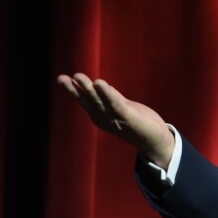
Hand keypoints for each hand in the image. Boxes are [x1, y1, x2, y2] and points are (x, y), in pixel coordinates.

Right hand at [56, 73, 174, 168]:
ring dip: (88, 89)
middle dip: (75, 90)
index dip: (74, 90)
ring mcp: (116, 119)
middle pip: (89, 101)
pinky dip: (107, 94)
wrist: (156, 141)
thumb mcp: (122, 108)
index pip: (86, 101)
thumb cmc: (139, 123)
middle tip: (61, 78)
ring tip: (78, 77)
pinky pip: (116, 104)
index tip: (62, 78)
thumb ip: (110, 98)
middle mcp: (105, 118)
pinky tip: (100, 83)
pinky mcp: (129, 118)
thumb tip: (97, 85)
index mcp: (101, 116)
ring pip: (99, 101)